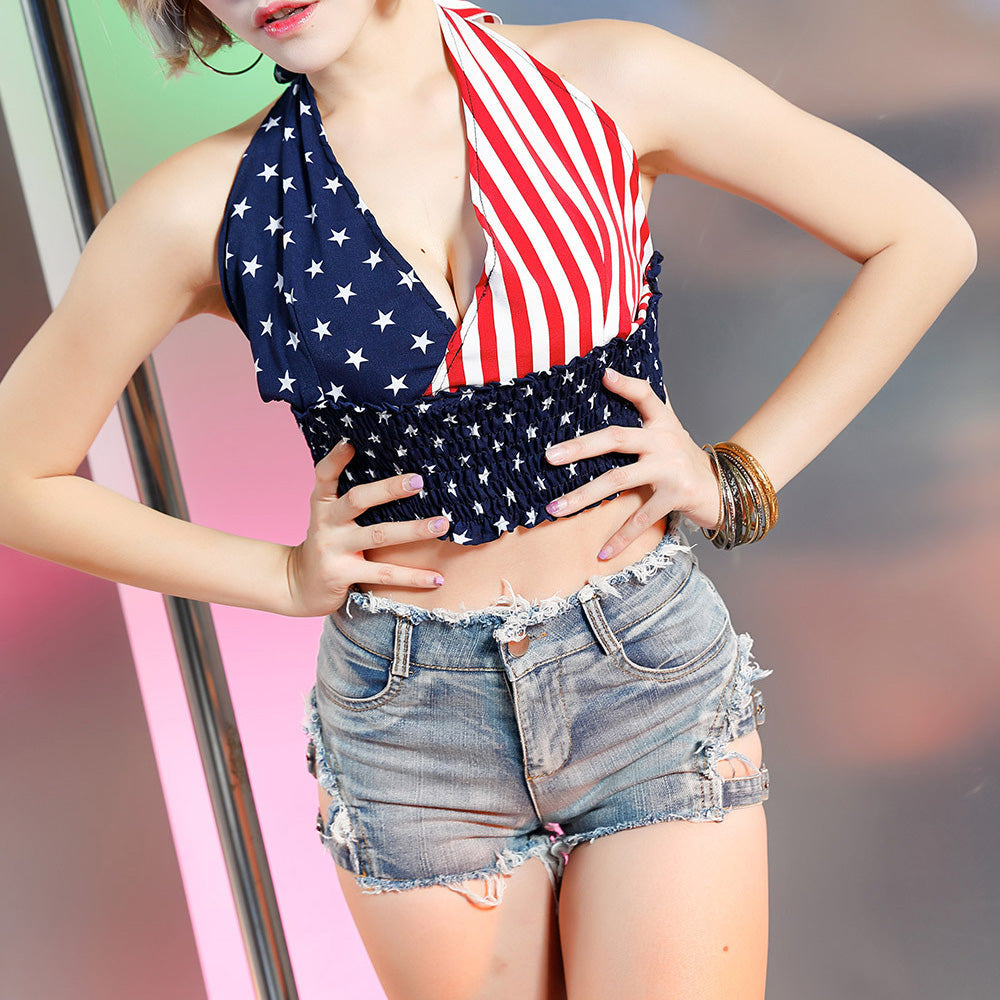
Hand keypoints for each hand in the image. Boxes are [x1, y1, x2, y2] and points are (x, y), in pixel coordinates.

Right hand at [282, 439, 449, 616]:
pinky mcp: (343, 575)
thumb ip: (352, 497)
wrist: (300, 586)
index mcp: (323, 504)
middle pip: (357, 499)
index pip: (324, 475)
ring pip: (379, 535)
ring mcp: (334, 549)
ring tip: (442, 524)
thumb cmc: (329, 543)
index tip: (351, 444)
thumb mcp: (330, 517)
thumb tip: (396, 473)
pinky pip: (384, 574)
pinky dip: (413, 576)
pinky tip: (437, 578)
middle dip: (388, 489)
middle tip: (418, 480)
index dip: (335, 459)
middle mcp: (326, 523)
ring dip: (414, 530)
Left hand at [543, 367, 721, 559]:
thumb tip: (610, 379)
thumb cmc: (684, 462)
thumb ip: (645, 414)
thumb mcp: (669, 433)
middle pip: (617, 438)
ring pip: (619, 480)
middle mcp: (666, 441)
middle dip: (580, 448)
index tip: (604, 376)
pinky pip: (641, 518)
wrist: (725, 491)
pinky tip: (601, 552)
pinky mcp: (676, 496)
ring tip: (555, 509)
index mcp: (663, 423)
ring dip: (583, 496)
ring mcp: (671, 469)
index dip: (626, 385)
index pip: (646, 395)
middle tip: (549, 457)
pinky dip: (621, 537)